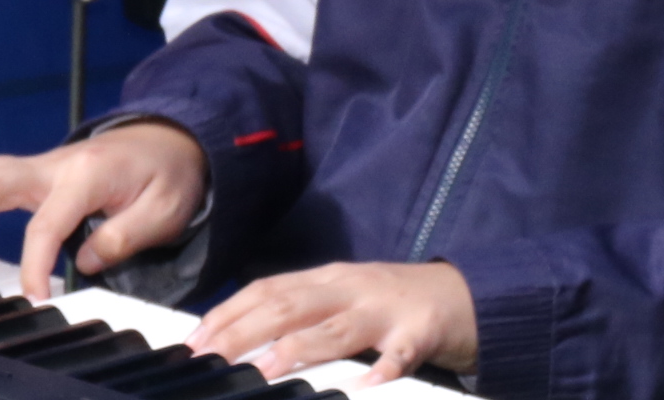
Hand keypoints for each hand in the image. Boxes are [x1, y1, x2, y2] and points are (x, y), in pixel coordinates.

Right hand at [0, 121, 205, 302]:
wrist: (171, 138)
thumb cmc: (168, 174)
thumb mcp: (166, 209)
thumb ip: (124, 236)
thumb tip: (84, 262)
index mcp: (89, 174)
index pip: (46, 222)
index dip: (33, 264)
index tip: (33, 297)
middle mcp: (56, 164)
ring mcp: (42, 164)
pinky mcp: (34, 173)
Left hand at [190, 261, 474, 385]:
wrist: (469, 295)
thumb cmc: (397, 304)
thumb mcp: (346, 299)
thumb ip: (303, 313)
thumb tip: (241, 339)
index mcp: (331, 280)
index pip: (269, 289)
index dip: (228, 312)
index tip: (194, 341)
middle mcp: (353, 288)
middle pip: (291, 305)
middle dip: (245, 330)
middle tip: (210, 357)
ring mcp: (388, 309)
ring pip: (337, 327)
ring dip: (300, 348)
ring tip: (267, 369)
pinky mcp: (423, 331)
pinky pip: (402, 352)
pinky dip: (384, 367)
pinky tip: (369, 382)